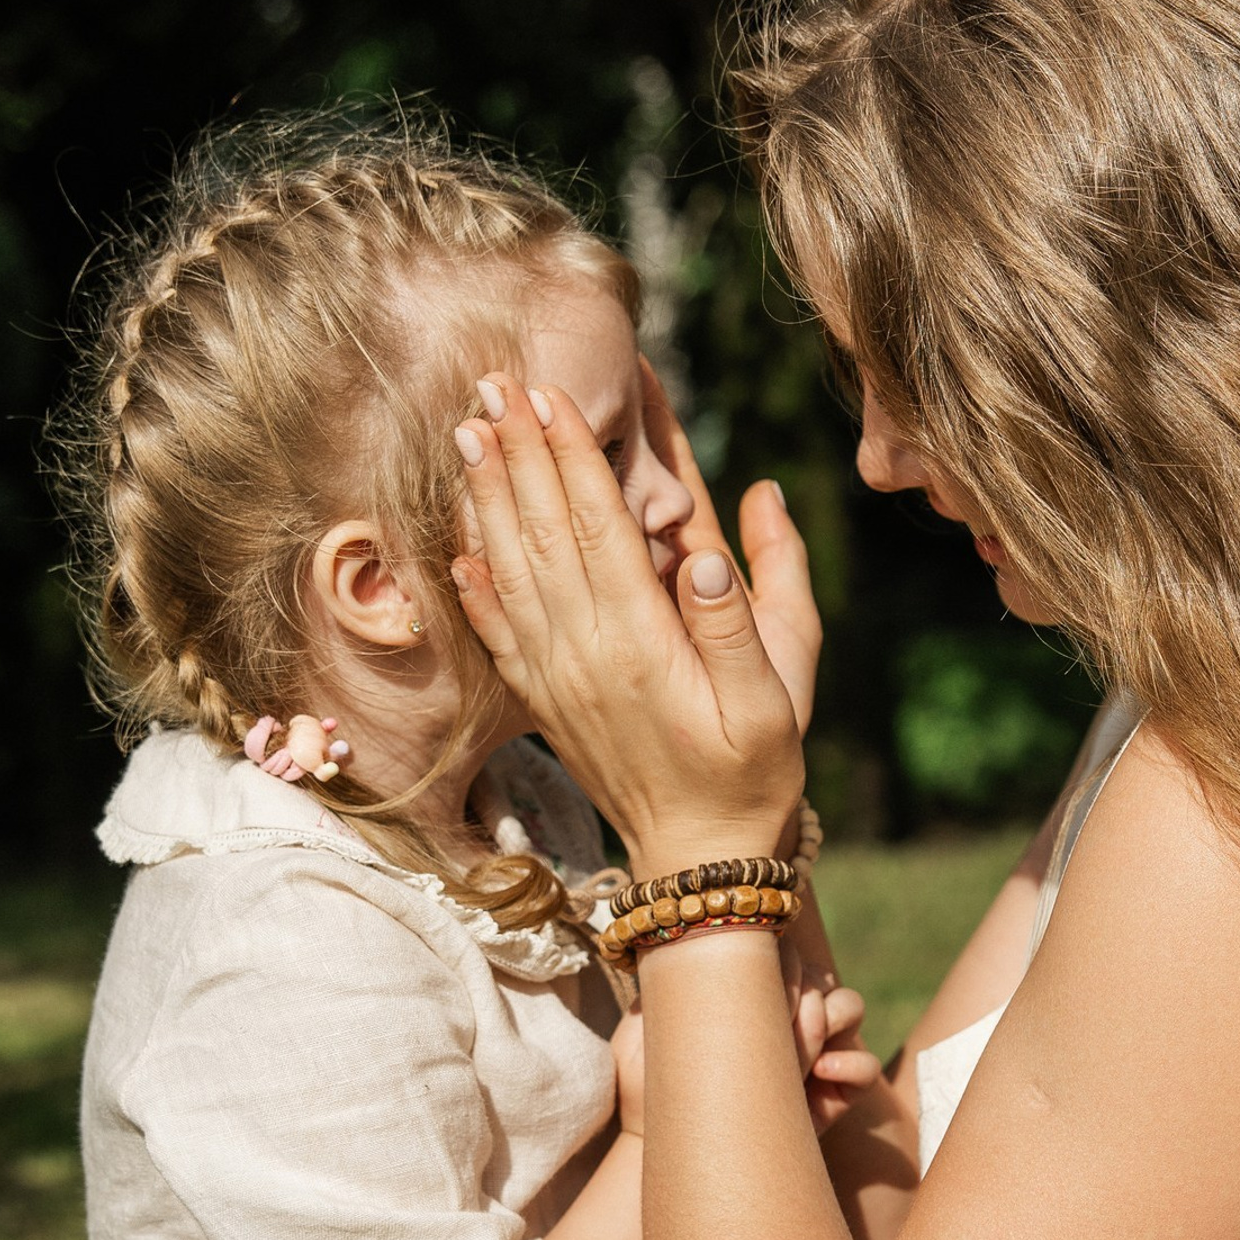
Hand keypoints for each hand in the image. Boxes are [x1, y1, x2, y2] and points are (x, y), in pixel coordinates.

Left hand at [451, 374, 804, 879]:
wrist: (701, 856)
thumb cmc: (754, 771)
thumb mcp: (780, 693)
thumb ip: (749, 613)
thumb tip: (725, 533)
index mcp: (642, 641)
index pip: (597, 524)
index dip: (571, 453)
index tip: (547, 392)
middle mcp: (585, 652)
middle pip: (542, 531)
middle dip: (518, 451)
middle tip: (491, 384)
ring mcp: (556, 677)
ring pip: (509, 569)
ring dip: (487, 498)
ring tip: (467, 434)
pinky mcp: (545, 700)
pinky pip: (498, 630)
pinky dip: (475, 581)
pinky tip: (459, 544)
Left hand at [613, 979, 877, 1140]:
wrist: (673, 1152)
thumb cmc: (653, 1092)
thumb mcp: (640, 1038)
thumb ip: (659, 997)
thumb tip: (675, 958)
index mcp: (750, 993)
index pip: (780, 952)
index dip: (776, 962)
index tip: (750, 991)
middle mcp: (787, 1014)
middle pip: (818, 973)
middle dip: (800, 992)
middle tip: (772, 1022)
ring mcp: (815, 1050)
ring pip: (850, 1006)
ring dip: (830, 1016)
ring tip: (798, 1050)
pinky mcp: (835, 1093)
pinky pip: (867, 1068)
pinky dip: (853, 1064)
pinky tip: (821, 1074)